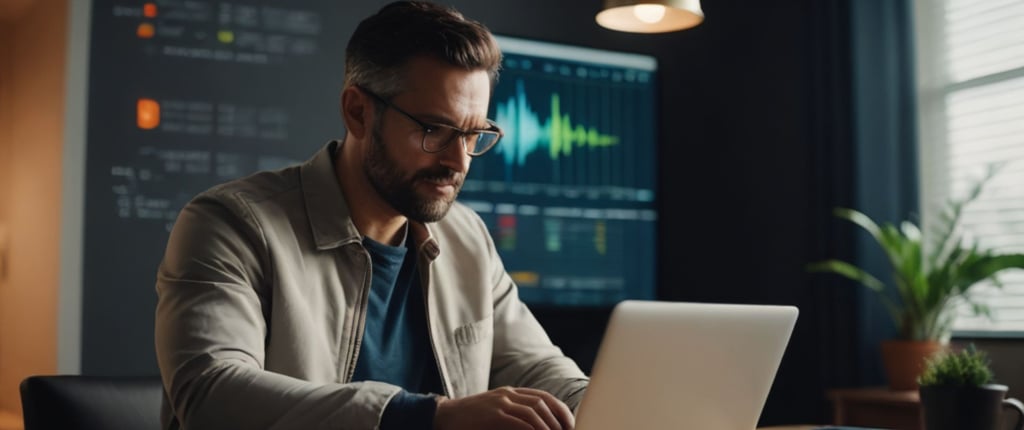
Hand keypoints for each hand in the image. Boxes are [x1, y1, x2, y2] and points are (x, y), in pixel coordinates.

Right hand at [433, 386, 573, 429]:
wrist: (445, 417)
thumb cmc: (472, 420)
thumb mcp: (497, 411)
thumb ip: (516, 415)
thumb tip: (539, 426)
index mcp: (512, 392)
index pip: (544, 397)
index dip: (560, 410)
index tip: (570, 425)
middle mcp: (509, 394)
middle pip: (543, 402)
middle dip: (560, 420)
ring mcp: (501, 403)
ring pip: (534, 412)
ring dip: (548, 427)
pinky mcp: (493, 415)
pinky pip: (519, 423)